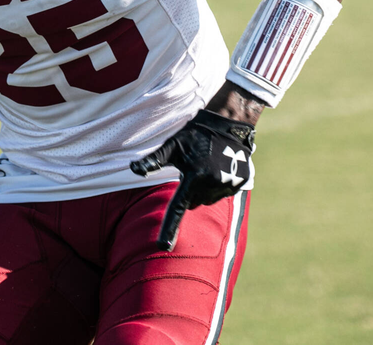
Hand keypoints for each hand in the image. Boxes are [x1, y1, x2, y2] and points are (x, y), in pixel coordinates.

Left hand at [129, 109, 255, 250]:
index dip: (169, 229)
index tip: (162, 247)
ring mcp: (227, 186)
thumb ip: (154, 160)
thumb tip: (133, 169)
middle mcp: (211, 184)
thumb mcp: (172, 145)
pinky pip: (221, 194)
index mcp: (194, 177)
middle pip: (192, 203)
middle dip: (189, 192)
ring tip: (206, 165)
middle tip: (192, 168)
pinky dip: (217, 186)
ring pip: (206, 200)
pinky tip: (219, 167)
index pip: (177, 209)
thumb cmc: (195, 134)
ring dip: (203, 189)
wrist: (228, 124)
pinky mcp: (239, 185)